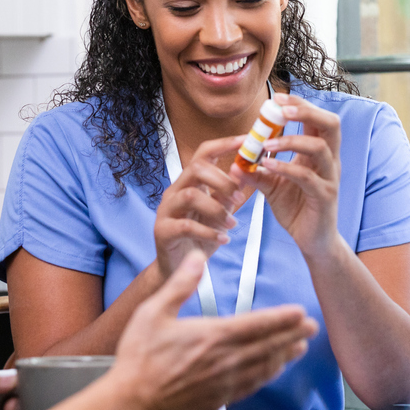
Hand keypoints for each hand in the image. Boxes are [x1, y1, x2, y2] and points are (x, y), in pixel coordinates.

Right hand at [111, 251, 317, 409]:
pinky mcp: (218, 399)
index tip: (300, 312)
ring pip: (263, 367)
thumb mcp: (154, 311)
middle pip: (268, 345)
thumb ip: (181, 284)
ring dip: (284, 355)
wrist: (129, 402)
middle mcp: (224, 360)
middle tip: (312, 327)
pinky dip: (267, 376)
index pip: (257, 324)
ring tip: (300, 347)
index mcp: (212, 336)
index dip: (282, 318)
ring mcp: (223, 382)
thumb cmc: (138, 360)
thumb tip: (197, 258)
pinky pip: (251, 386)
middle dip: (292, 335)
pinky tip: (273, 371)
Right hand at [154, 135, 248, 277]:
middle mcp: (175, 191)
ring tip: (232, 224)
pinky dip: (209, 232)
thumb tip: (246, 171)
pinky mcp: (162, 231)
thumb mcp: (220, 212)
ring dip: (217, 209)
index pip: (203, 153)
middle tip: (239, 197)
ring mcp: (166, 210)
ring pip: (190, 196)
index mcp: (189, 182)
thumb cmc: (201, 237)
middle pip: (196, 169)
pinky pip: (186, 226)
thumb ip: (229, 193)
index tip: (246, 140)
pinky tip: (223, 240)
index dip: (224, 144)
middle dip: (222, 180)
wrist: (180, 268)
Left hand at [233, 93, 340, 258]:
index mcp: (320, 154)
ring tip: (266, 144)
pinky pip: (307, 177)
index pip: (318, 119)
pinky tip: (267, 166)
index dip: (300, 104)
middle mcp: (330, 162)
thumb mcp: (273, 186)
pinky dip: (285, 167)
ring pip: (319, 147)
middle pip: (331, 124)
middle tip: (280, 110)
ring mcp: (330, 179)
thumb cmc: (297, 209)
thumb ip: (258, 170)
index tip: (276, 98)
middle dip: (306, 111)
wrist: (313, 242)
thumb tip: (236, 159)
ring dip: (290, 140)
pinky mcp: (325, 197)